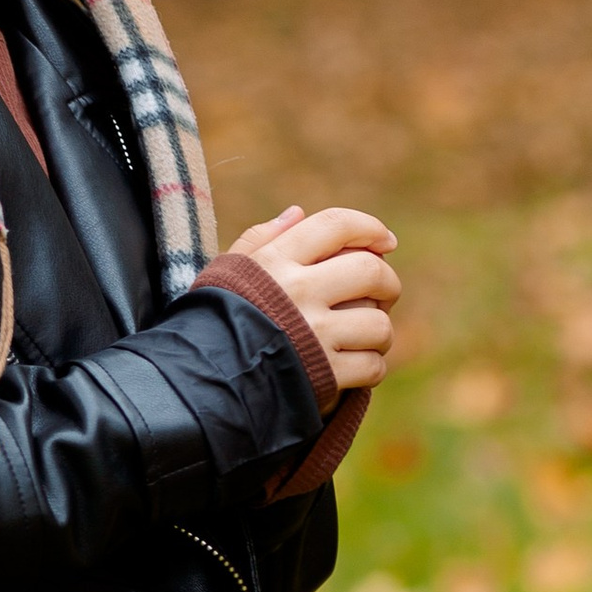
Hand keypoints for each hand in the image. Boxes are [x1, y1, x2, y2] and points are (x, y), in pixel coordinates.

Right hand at [231, 202, 399, 392]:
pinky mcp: (324, 375)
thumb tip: (298, 213)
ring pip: (379, 323)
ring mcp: (313, 335)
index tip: (385, 240)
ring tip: (367, 336)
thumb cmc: (217, 318)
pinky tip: (356, 364)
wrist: (203, 378)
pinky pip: (372, 366)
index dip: (369, 227)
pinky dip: (371, 366)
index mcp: (276, 261)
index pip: (336, 225)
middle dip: (388, 281)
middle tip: (383, 292)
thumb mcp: (228, 270)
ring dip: (380, 331)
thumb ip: (261, 238)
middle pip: (371, 271)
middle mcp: (297, 292)